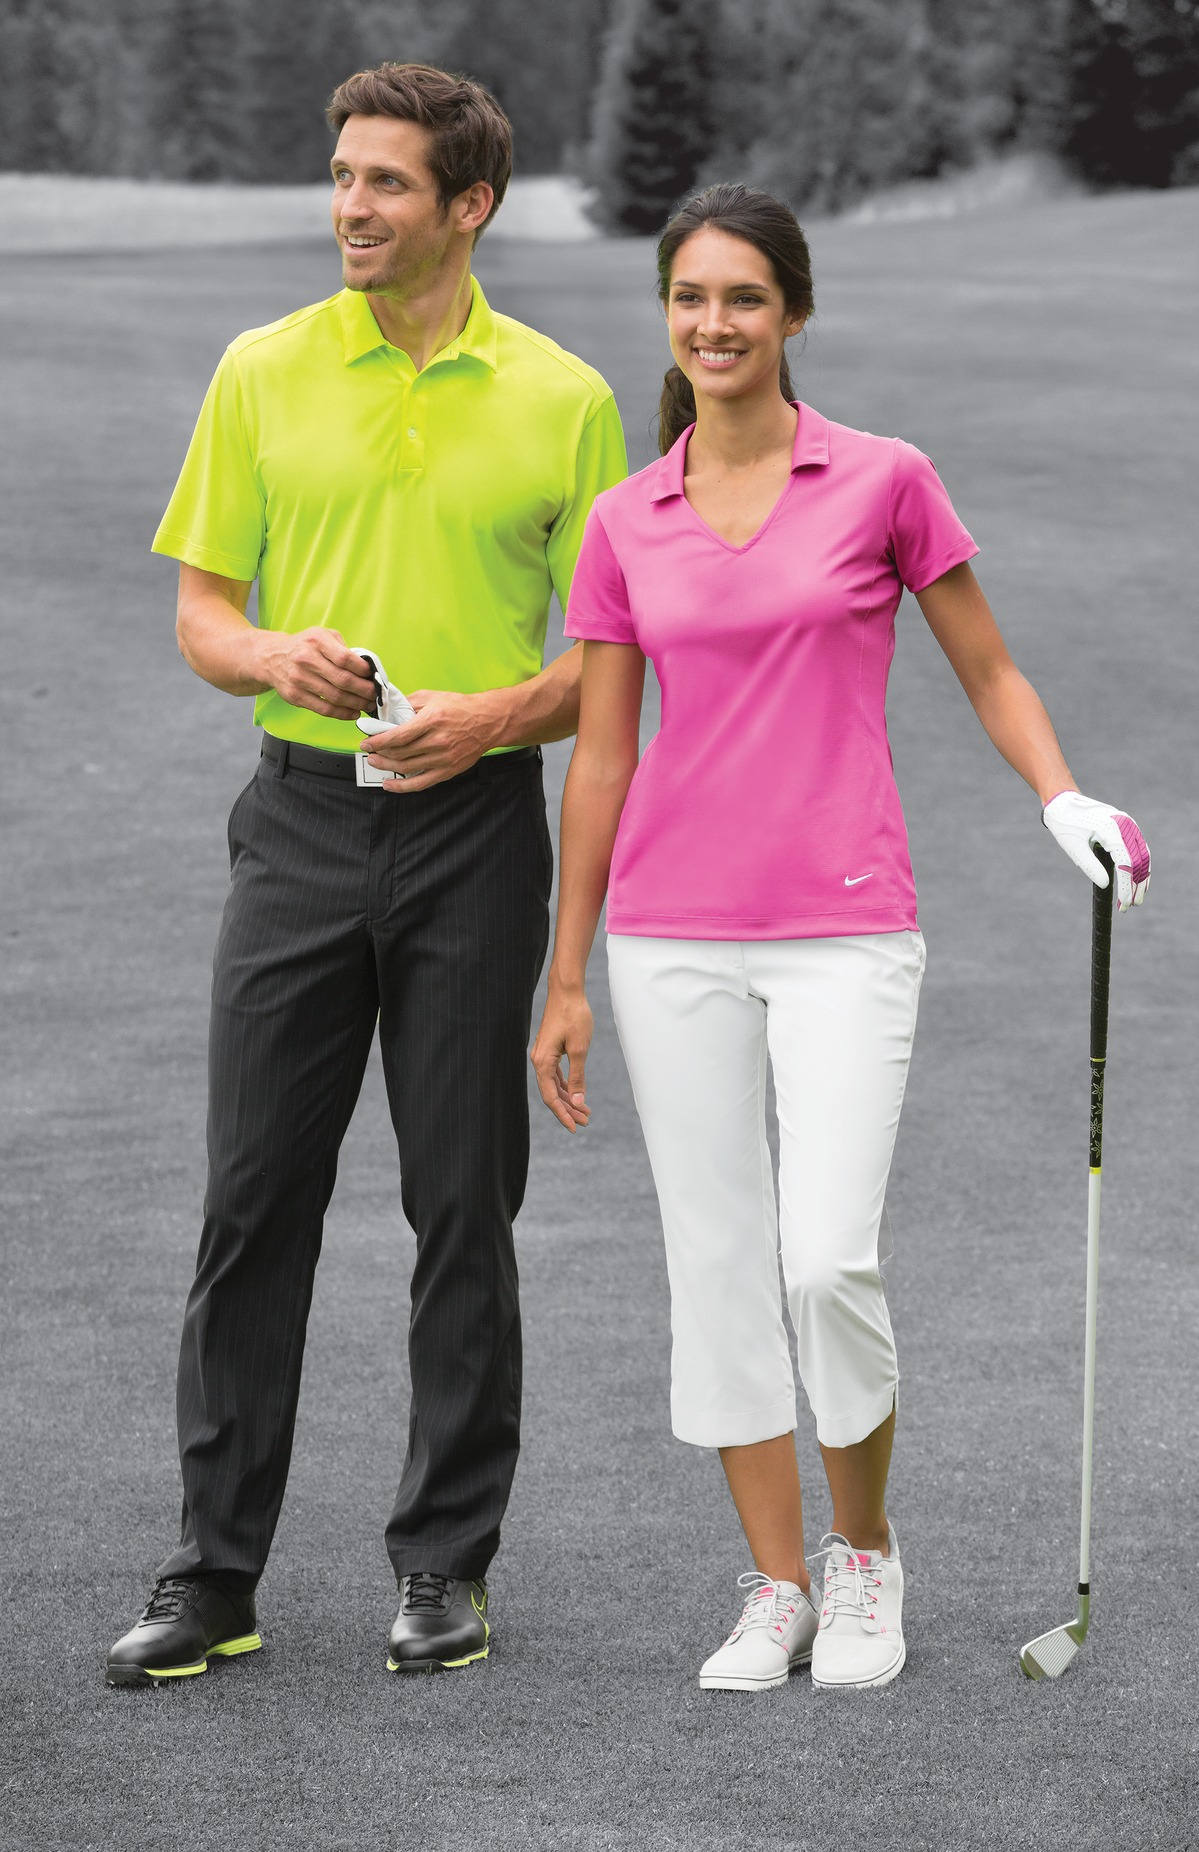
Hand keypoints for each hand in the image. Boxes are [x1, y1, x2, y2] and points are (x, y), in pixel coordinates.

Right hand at [256, 628, 375, 718]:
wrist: (271, 657)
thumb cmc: (303, 646)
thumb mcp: (322, 635)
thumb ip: (342, 648)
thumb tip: (365, 669)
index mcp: (316, 641)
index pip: (345, 658)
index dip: (363, 670)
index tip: (373, 676)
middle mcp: (306, 659)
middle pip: (343, 680)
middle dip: (364, 690)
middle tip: (375, 694)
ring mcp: (299, 679)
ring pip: (335, 697)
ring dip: (356, 704)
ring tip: (367, 704)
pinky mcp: (295, 696)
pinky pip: (324, 709)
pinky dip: (342, 714)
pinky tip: (352, 713)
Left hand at [365, 689, 501, 792]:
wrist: (488, 721)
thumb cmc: (460, 708)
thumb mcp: (432, 697)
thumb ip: (407, 704)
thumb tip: (386, 713)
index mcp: (431, 721)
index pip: (398, 736)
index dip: (378, 741)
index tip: (367, 742)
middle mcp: (437, 741)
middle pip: (400, 753)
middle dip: (379, 753)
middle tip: (370, 751)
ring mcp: (443, 759)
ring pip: (406, 768)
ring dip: (386, 766)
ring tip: (376, 762)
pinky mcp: (448, 771)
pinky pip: (420, 783)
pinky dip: (402, 787)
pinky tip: (389, 784)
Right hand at [531, 985, 593, 1132]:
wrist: (567, 991)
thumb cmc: (574, 1017)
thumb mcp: (580, 1049)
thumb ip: (578, 1077)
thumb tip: (578, 1101)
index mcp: (543, 1062)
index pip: (550, 1097)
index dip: (563, 1114)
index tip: (575, 1127)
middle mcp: (539, 1060)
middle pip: (552, 1093)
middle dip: (569, 1109)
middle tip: (586, 1121)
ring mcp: (543, 1055)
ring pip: (554, 1084)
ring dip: (569, 1098)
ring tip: (585, 1111)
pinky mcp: (549, 1049)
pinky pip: (555, 1074)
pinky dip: (566, 1085)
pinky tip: (576, 1092)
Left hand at [1042, 790, 1150, 910]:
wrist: (1062, 802)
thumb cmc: (1065, 824)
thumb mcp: (1074, 848)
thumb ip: (1090, 866)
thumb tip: (1106, 885)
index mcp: (1111, 828)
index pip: (1125, 862)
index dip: (1127, 885)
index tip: (1125, 903)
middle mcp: (1125, 824)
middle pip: (1139, 859)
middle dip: (1136, 884)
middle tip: (1131, 905)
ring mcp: (1128, 823)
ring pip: (1142, 854)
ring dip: (1141, 877)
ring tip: (1136, 898)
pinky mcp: (1126, 826)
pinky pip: (1138, 847)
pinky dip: (1139, 865)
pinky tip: (1136, 880)